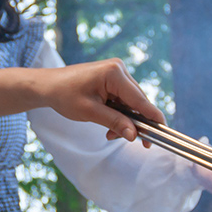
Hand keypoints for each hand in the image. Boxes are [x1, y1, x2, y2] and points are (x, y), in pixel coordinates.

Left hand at [36, 58, 163, 142]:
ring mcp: (116, 73)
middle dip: (135, 123)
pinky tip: (110, 126)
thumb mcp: (90, 112)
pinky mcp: (112, 79)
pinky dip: (119, 114)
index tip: (164, 131)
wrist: (47, 86)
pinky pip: (123, 100)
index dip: (152, 117)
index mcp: (114, 73)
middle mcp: (119, 69)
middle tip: (136, 142)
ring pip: (131, 103)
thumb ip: (114, 122)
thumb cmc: (64, 95)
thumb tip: (135, 135)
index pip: (140, 99)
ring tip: (111, 135)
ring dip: (125, 121)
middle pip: (138, 101)